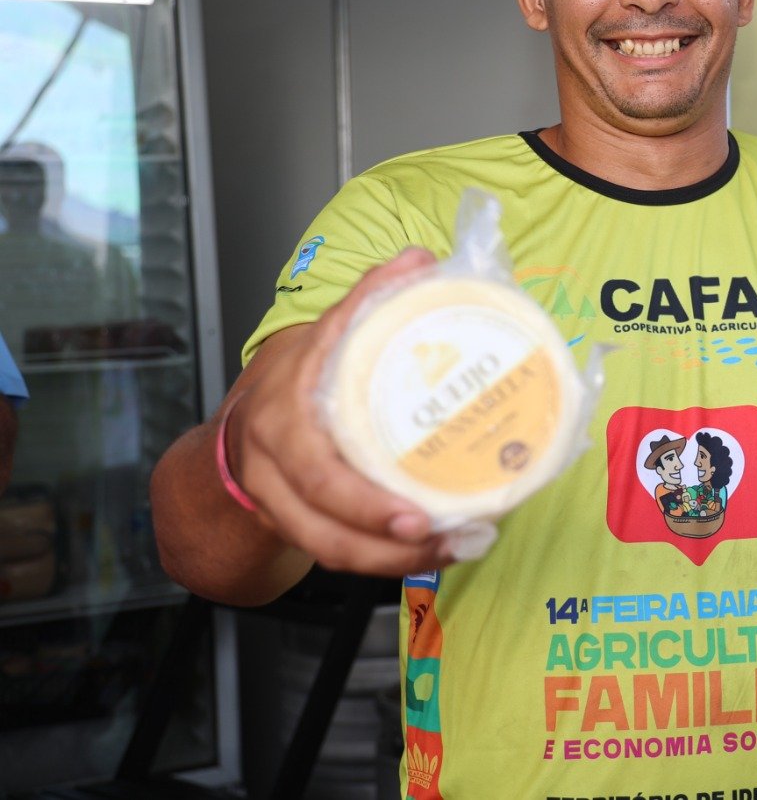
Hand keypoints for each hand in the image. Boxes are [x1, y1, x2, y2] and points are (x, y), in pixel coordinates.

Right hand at [227, 247, 454, 576]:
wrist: (240, 433)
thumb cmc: (299, 381)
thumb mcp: (328, 334)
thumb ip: (370, 298)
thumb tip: (420, 260)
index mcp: (289, 395)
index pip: (317, 436)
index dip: (360, 448)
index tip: (407, 481)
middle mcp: (274, 447)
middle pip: (319, 493)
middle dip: (374, 516)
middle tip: (428, 525)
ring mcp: (275, 493)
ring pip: (325, 538)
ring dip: (388, 556)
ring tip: (449, 547)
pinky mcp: (289, 526)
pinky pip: (334, 552)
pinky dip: (383, 562)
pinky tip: (432, 555)